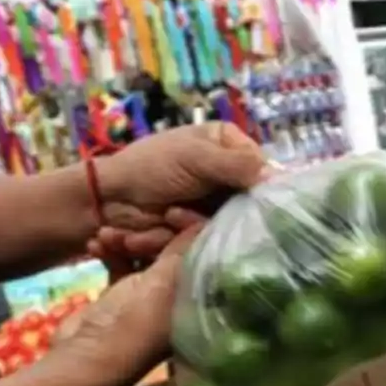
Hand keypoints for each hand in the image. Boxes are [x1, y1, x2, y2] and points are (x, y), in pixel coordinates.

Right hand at [54, 224, 202, 385]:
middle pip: (174, 249)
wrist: (86, 355)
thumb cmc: (135, 321)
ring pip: (146, 253)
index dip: (191, 227)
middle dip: (151, 234)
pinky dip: (110, 252)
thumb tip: (205, 221)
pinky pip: (122, 263)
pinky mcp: (123, 294)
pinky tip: (93, 245)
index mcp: (199, 295)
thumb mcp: (165, 282)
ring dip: (125, 240)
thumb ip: (184, 249)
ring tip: (105, 236)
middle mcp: (180, 294)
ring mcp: (151, 294)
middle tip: (131, 233)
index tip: (171, 212)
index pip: (205, 251)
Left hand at [87, 123, 264, 278]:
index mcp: (228, 145)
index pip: (262, 169)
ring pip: (227, 226)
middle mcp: (226, 175)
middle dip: (219, 212)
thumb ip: (236, 166)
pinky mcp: (199, 231)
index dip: (259, 188)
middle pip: (249, 202)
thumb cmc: (149, 167)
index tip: (247, 200)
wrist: (107, 199)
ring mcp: (214, 205)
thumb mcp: (195, 158)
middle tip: (190, 209)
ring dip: (192, 224)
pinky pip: (206, 240)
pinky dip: (180, 237)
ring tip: (167, 214)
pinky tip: (158, 227)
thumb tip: (278, 177)